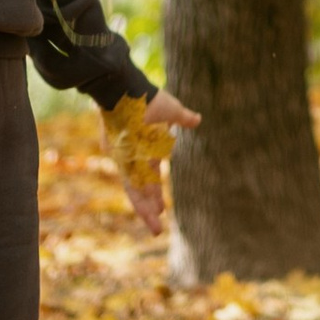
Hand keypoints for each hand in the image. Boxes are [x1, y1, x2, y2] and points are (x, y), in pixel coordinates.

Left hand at [111, 89, 200, 236]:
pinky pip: (132, 185)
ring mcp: (127, 161)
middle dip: (151, 207)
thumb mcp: (172, 111)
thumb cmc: (149, 98)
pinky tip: (150, 214)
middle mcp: (135, 159)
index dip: (155, 193)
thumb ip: (184, 118)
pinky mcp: (122, 160)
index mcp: (146, 149)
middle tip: (157, 228)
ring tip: (156, 229)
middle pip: (143, 188)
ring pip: (137, 192)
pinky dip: (141, 200)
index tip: (163, 209)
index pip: (151, 177)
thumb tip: (197, 119)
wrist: (127, 89)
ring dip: (147, 211)